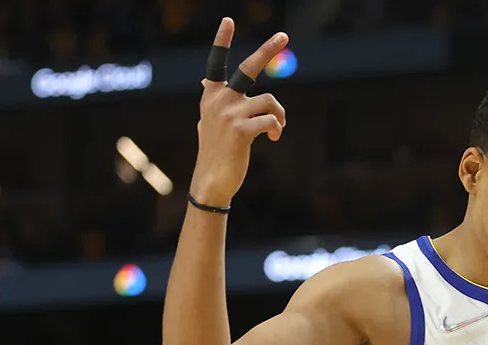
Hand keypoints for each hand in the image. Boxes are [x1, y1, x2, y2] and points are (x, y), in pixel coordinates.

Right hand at [189, 18, 288, 206]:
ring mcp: (229, 114)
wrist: (211, 180)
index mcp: (211, 95)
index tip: (229, 21)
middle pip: (247, 69)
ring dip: (280, 114)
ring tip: (278, 127)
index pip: (215, 63)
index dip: (221, 41)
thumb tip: (203, 78)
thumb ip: (211, 97)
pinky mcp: (241, 130)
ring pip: (269, 100)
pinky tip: (274, 138)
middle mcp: (219, 100)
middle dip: (266, 50)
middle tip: (283, 35)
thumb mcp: (209, 119)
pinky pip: (271, 120)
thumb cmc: (216, 149)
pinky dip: (277, 128)